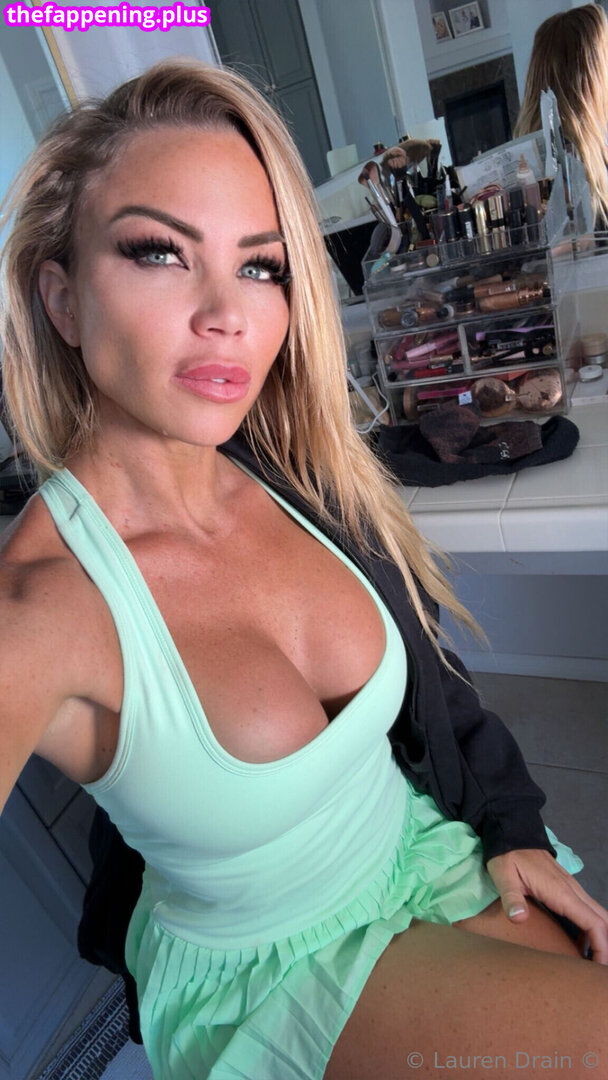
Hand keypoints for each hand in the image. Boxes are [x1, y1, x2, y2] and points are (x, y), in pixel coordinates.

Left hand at [486, 848, 607, 963]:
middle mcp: (572, 891)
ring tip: (589, 963)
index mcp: (561, 893)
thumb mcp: (503, 875)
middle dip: (605, 946)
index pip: (594, 923)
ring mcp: (571, 888)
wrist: (511, 833)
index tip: (596, 969)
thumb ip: (511, 897)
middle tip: (595, 971)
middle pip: (602, 920)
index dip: (601, 947)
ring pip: (597, 915)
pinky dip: (590, 929)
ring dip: (599, 938)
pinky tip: (579, 945)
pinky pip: (586, 910)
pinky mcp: (566, 888)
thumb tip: (518, 919)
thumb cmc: (507, 856)